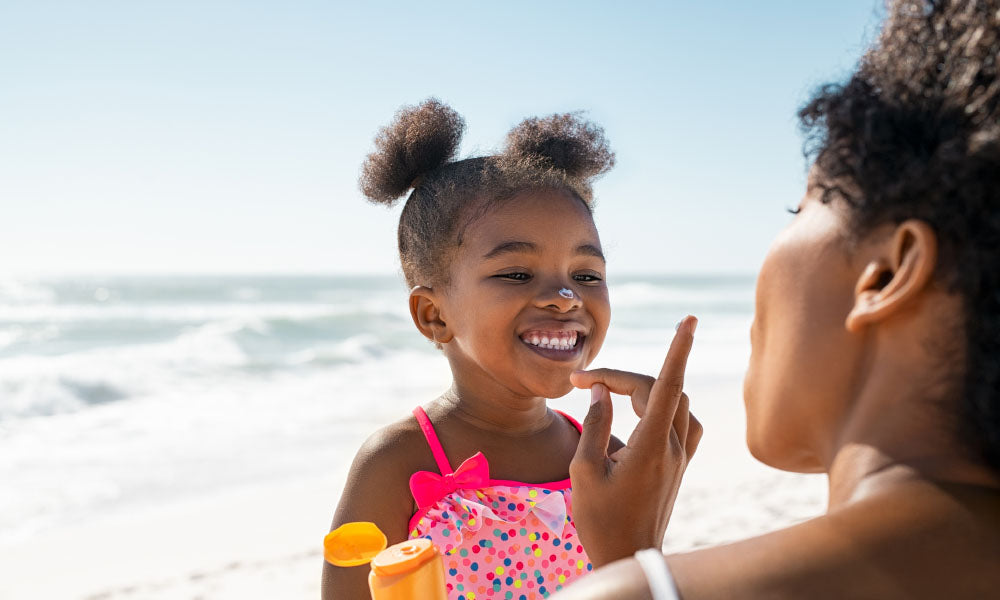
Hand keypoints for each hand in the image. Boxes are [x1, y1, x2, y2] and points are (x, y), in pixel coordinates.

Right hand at [568, 316, 702, 567]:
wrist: (628, 557)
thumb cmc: (600, 520)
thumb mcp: (583, 472)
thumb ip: (594, 426)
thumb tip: (601, 391)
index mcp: (649, 448)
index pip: (668, 386)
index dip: (678, 349)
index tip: (688, 320)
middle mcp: (672, 449)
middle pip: (660, 391)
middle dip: (624, 377)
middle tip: (585, 383)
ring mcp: (680, 458)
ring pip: (677, 403)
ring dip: (648, 388)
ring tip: (613, 394)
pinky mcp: (680, 466)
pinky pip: (684, 423)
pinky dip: (667, 406)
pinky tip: (645, 411)